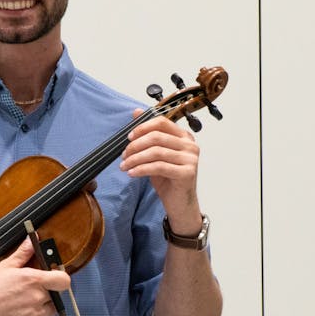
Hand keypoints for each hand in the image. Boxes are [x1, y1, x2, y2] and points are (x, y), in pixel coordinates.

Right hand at [0, 238, 70, 315]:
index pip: (64, 280)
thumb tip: (33, 240)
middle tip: (30, 291)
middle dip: (46, 293)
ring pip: (50, 311)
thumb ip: (24, 253)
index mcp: (34, 280)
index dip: (61, 278)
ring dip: (42, 307)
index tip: (55, 279)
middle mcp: (37, 298)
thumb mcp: (5, 266)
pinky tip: (22, 314)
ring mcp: (34, 315)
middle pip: (56, 296)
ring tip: (24, 303)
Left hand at [120, 109, 202, 232]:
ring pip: (156, 152)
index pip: (161, 122)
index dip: (142, 127)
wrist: (179, 204)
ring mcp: (191, 159)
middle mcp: (190, 145)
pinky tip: (132, 173)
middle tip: (123, 155)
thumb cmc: (167, 179)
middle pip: (156, 137)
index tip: (128, 137)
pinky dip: (141, 169)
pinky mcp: (187, 173)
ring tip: (124, 166)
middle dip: (135, 145)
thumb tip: (136, 111)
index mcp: (184, 136)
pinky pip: (159, 166)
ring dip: (135, 159)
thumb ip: (148, 134)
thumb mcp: (155, 154)